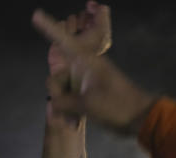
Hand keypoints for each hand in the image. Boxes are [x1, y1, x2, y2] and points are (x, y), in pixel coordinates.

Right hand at [34, 9, 154, 133]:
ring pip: (61, 93)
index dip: (49, 28)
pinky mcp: (86, 95)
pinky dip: (69, 114)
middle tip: (70, 112)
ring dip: (64, 110)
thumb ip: (63, 102)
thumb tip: (53, 102)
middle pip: (56, 78)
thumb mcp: (87, 104)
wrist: (138, 118)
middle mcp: (82, 70)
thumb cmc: (117, 105)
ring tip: (74, 122)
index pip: (64, 42)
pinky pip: (68, 102)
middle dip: (58, 96)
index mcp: (85, 62)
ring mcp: (84, 83)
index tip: (37, 14)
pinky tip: (74, 124)